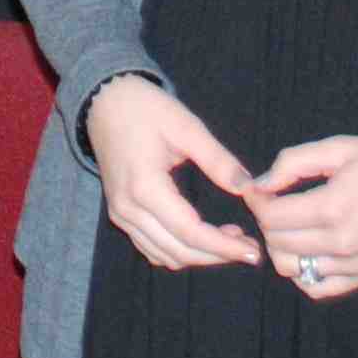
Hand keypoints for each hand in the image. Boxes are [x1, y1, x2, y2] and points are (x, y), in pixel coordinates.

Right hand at [83, 74, 260, 271]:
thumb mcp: (186, 127)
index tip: (254, 251)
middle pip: (179, 251)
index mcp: (145, 186)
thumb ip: (218, 160)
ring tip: (231, 239)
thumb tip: (249, 189)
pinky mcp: (120, 214)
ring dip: (200, 256)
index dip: (225, 246)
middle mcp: (128, 208)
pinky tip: (202, 238)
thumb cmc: (144, 108)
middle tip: (251, 248)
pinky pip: (151, 248)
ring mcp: (121, 214)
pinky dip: (179, 252)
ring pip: (165, 256)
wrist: (104, 101)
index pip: (191, 232)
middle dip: (218, 256)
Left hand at [243, 134, 357, 299]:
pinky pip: (317, 287)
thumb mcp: (339, 149)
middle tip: (274, 203)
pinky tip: (306, 250)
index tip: (258, 189)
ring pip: (291, 269)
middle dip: (266, 221)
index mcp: (333, 207)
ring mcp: (353, 264)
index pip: (272, 217)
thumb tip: (260, 184)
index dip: (256, 201)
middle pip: (278, 242)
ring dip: (280, 248)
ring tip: (290, 226)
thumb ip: (293, 162)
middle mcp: (341, 242)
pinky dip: (302, 272)